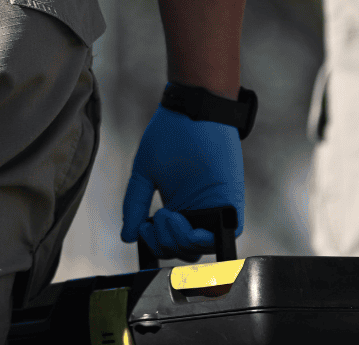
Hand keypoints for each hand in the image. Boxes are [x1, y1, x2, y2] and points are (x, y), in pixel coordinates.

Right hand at [120, 104, 244, 260]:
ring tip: (168, 216)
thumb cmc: (169, 134)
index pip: (170, 242)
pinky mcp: (230, 200)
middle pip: (185, 250)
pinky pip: (227, 231)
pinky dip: (208, 237)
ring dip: (182, 241)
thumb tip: (128, 236)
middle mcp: (197, 210)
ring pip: (203, 246)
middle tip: (156, 219)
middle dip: (167, 244)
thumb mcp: (145, 172)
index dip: (156, 245)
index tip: (143, 231)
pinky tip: (187, 224)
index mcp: (178, 206)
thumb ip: (135, 204)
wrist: (192, 108)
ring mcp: (215, 207)